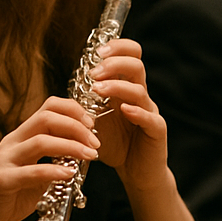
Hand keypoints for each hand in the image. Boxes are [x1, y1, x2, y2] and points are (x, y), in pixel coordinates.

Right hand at [0, 95, 98, 220]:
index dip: (74, 110)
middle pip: (46, 118)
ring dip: (71, 146)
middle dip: (76, 126)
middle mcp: (13, 143)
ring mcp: (5, 160)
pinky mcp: (2, 180)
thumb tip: (85, 151)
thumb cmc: (11, 194)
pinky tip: (69, 174)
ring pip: (41, 141)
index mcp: (22, 136)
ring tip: (90, 155)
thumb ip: (55, 160)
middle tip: (95, 142)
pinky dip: (54, 171)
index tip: (93, 124)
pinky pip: (32, 171)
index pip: (48, 108)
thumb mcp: (37, 172)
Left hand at [89, 39, 172, 193]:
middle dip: (114, 63)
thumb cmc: (116, 144)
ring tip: (98, 90)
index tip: (96, 53)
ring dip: (118, 86)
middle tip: (95, 72)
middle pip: (136, 65)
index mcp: (126, 88)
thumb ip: (86, 103)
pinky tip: (124, 110)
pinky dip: (137, 112)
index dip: (117, 47)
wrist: (136, 172)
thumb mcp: (96, 119)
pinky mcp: (156, 131)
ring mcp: (150, 112)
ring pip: (140, 90)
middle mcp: (140, 96)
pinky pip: (150, 118)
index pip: (129, 55)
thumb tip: (64, 88)